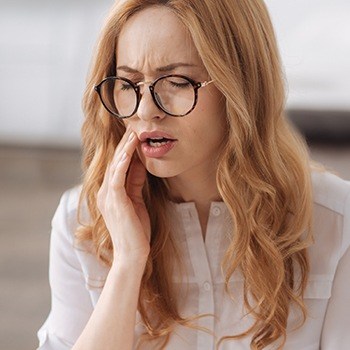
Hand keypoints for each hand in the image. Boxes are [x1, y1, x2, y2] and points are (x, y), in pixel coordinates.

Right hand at [97, 128, 150, 263]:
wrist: (132, 253)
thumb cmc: (136, 230)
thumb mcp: (137, 200)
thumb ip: (136, 183)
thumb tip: (140, 164)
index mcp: (110, 193)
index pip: (118, 166)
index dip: (126, 151)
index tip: (135, 137)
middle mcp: (105, 192)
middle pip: (115, 162)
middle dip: (124, 145)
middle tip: (133, 128)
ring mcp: (108, 195)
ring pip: (115, 165)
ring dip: (124, 148)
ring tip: (133, 133)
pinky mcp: (114, 199)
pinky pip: (118, 175)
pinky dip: (123, 161)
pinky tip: (130, 149)